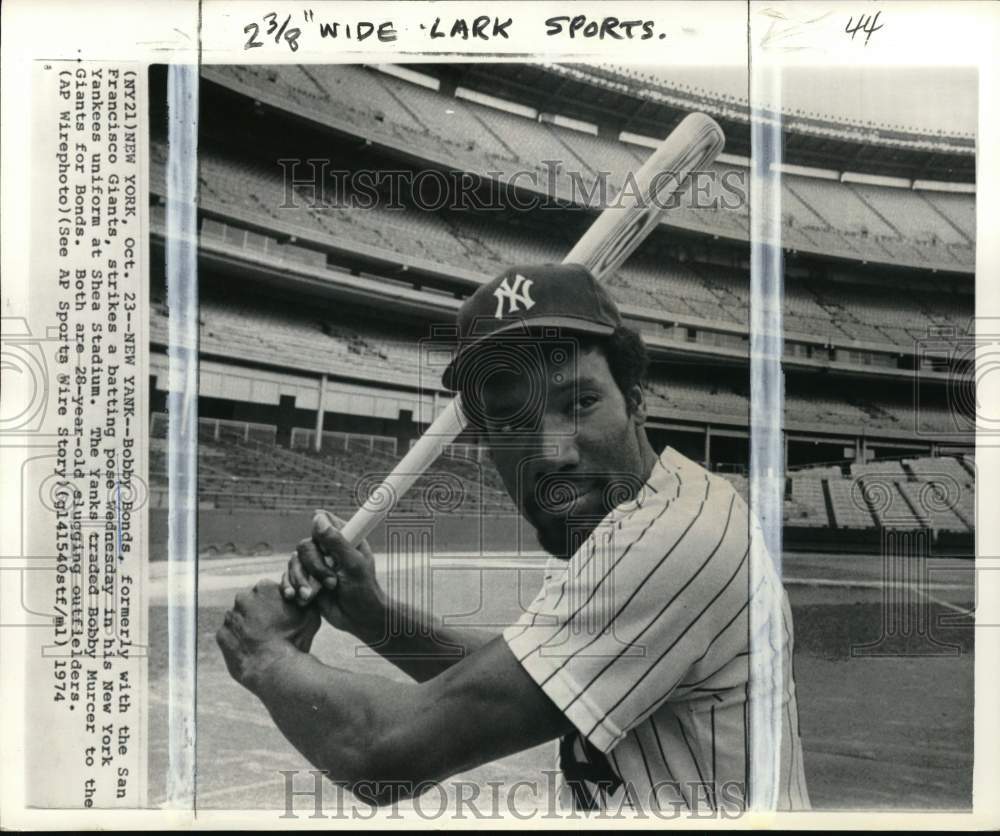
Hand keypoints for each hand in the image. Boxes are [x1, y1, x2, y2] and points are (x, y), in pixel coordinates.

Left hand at [216, 579, 320, 690]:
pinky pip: (230, 636)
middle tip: (271, 629)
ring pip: (239, 619)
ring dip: (247, 627)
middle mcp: (243, 598)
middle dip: (258, 613)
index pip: (268, 591)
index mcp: (264, 587)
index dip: (276, 603)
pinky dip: (238, 641)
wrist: (275, 668)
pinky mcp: (222, 635)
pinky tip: (251, 650)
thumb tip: (303, 596)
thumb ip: (304, 600)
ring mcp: (230, 617)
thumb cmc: (295, 639)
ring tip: (261, 642)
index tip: (281, 615)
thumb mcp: (310, 614)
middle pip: (251, 602)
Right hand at [281, 511, 385, 640]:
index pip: (324, 522)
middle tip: (331, 583)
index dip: (320, 535)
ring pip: (294, 562)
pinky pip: (288, 578)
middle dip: (314, 567)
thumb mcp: (353, 564)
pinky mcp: (307, 581)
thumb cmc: (363, 590)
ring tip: (311, 596)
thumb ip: (336, 541)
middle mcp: (328, 549)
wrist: (359, 619)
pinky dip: (289, 587)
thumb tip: (317, 517)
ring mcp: (316, 565)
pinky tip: (294, 597)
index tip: (328, 553)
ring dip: (301, 580)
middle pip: (305, 546)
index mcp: (344, 538)